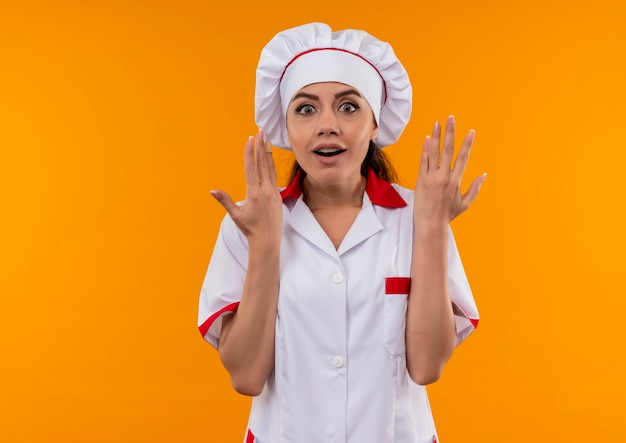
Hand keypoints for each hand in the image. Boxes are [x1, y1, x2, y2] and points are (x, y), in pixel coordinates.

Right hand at [210, 130, 282, 244]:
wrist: (268, 239)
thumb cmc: (250, 228)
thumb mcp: (236, 215)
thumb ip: (225, 201)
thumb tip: (212, 191)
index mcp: (254, 193)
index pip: (251, 168)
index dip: (250, 153)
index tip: (249, 140)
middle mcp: (265, 190)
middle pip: (262, 164)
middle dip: (260, 146)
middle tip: (260, 132)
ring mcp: (274, 192)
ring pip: (270, 168)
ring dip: (267, 153)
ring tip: (266, 140)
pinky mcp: (278, 195)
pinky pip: (274, 176)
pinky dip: (272, 165)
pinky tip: (270, 158)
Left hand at [414, 116, 485, 224]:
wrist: (431, 224)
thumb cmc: (448, 215)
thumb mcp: (465, 203)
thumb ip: (475, 188)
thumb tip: (484, 175)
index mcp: (456, 181)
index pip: (463, 158)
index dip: (468, 144)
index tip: (471, 131)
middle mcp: (444, 177)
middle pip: (448, 150)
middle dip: (450, 133)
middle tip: (451, 118)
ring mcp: (431, 178)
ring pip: (434, 153)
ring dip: (436, 136)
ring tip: (437, 123)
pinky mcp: (420, 180)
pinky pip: (423, 162)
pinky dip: (425, 150)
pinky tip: (427, 138)